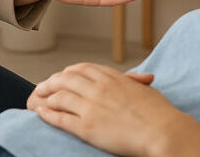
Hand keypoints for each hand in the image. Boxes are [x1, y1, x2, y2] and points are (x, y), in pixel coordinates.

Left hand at [27, 63, 199, 156]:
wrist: (163, 130)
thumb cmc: (159, 112)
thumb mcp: (145, 89)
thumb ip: (133, 82)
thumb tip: (136, 79)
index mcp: (113, 77)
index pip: (83, 68)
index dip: (69, 71)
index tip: (62, 75)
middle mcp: (99, 88)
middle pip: (67, 78)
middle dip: (52, 81)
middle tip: (43, 86)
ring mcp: (92, 106)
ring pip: (60, 95)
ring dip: (45, 96)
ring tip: (36, 98)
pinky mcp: (88, 127)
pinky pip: (61, 117)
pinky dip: (47, 114)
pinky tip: (40, 113)